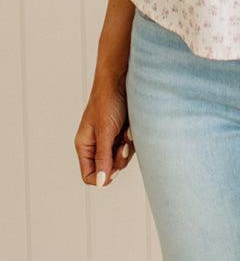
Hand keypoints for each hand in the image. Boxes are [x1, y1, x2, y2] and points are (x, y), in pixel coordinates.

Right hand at [74, 72, 135, 186]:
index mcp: (85, 145)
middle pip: (109, 168)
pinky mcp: (123, 131)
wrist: (122, 77)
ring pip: (122, 157)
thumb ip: (103, 157)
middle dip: (118, 158)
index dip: (102, 176)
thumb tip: (101, 183)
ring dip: (128, 146)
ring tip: (128, 130)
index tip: (114, 168)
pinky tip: (132, 126)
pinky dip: (133, 138)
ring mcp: (111, 138)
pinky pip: (131, 145)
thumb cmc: (108, 100)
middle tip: (122, 144)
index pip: (89, 174)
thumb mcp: (105, 131)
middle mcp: (97, 144)